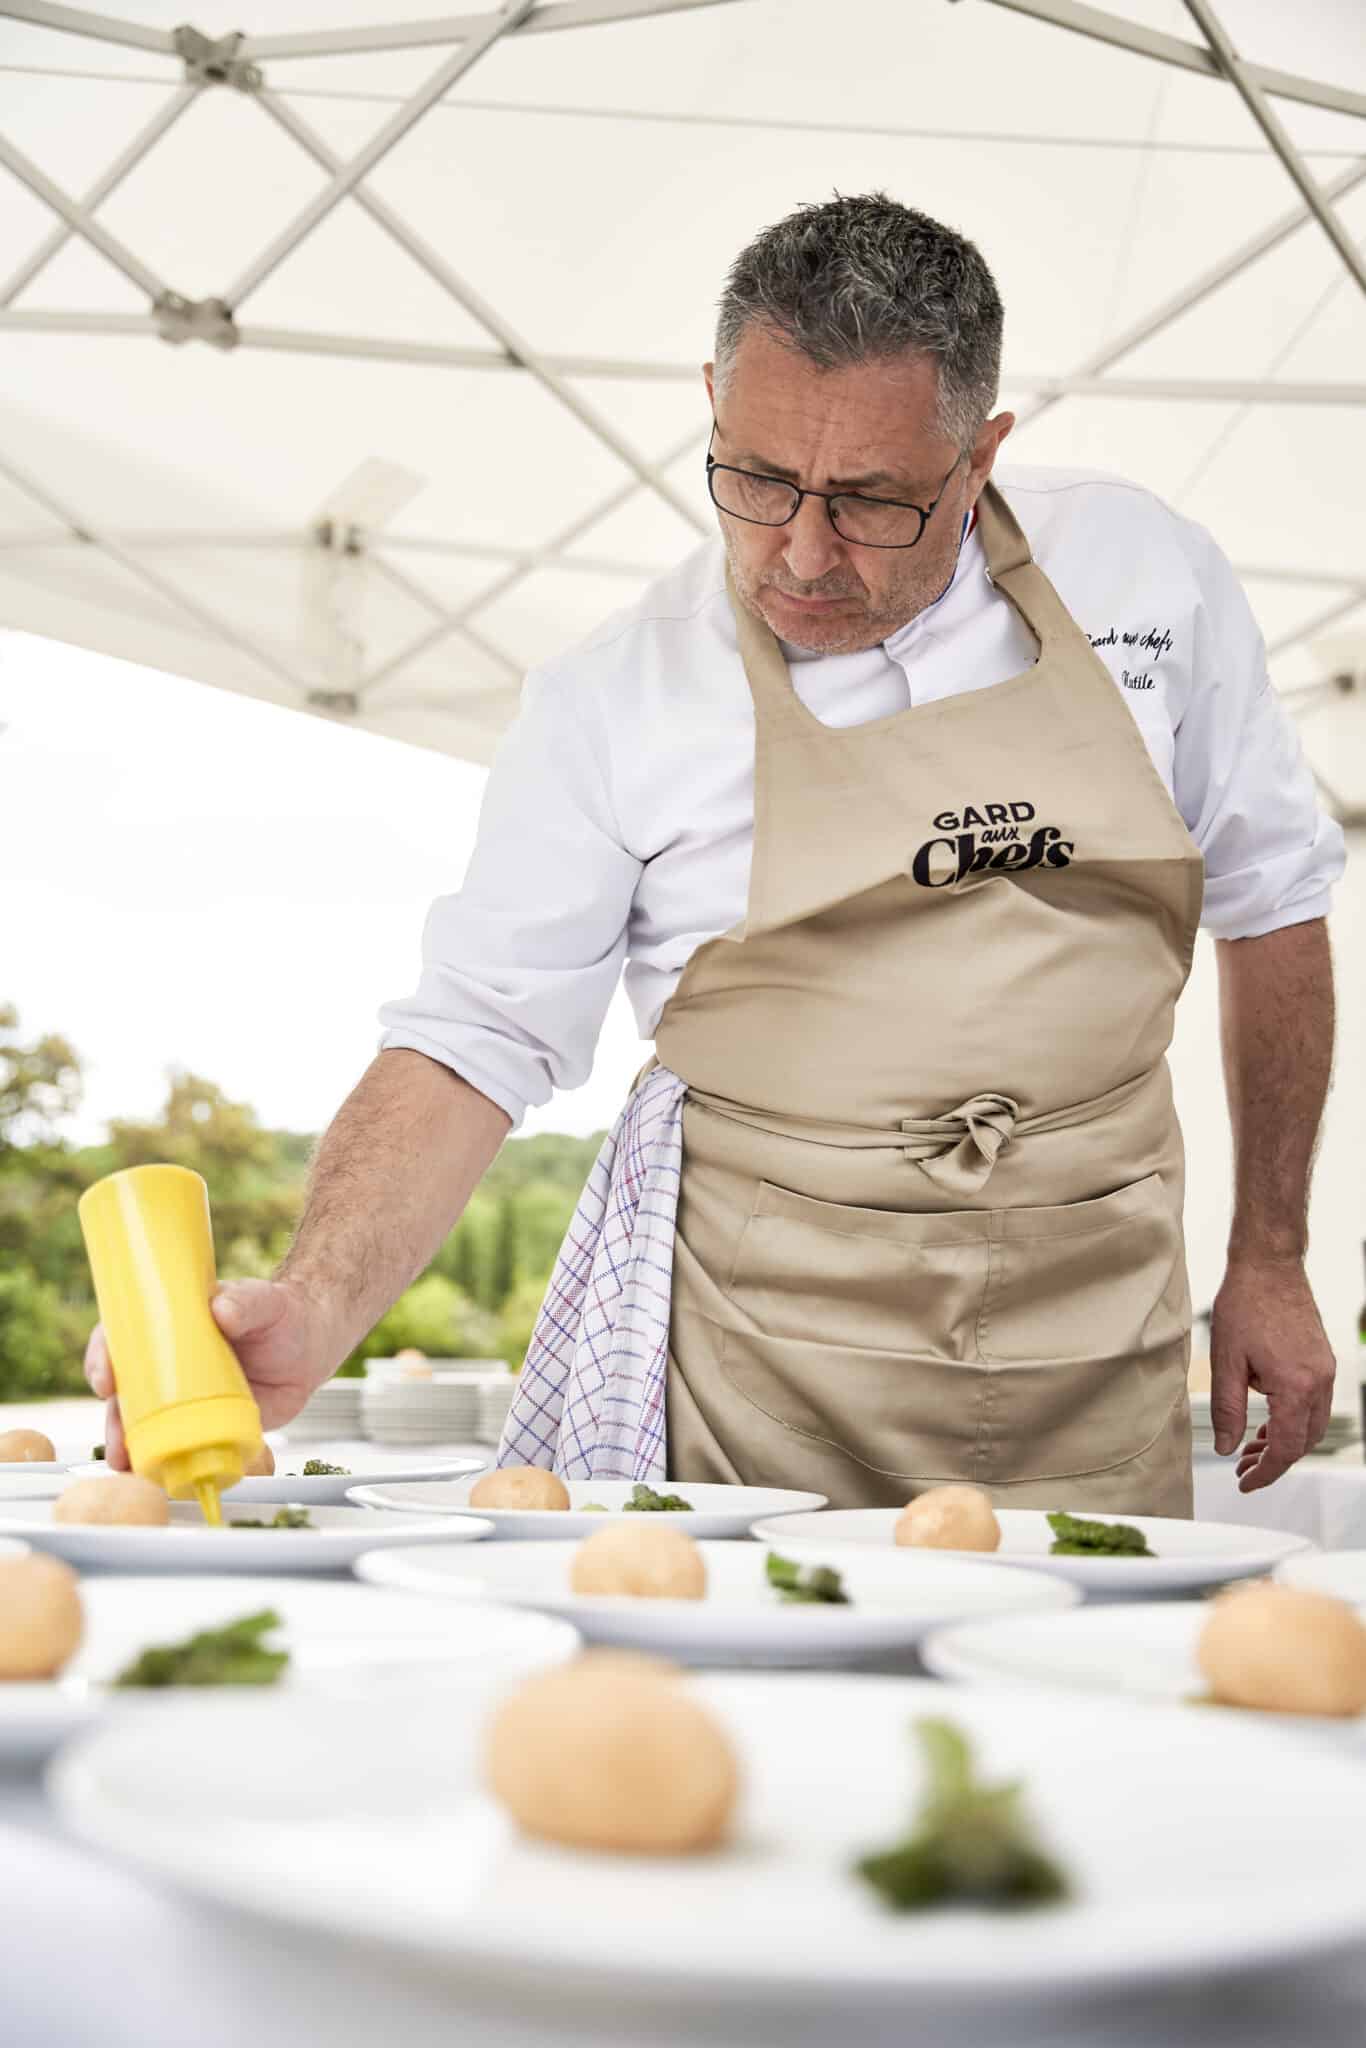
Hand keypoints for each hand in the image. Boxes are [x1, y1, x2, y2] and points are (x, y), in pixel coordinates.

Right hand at [83, 1278, 340, 1470]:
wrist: (311, 1347)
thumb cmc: (280, 1315)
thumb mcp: (263, 1302)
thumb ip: (245, 1302)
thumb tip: (222, 1309)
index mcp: (167, 1326)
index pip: (121, 1338)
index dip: (104, 1357)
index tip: (106, 1379)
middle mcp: (167, 1364)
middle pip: (125, 1390)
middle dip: (113, 1417)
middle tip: (116, 1438)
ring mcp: (184, 1396)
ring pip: (144, 1423)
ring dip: (130, 1446)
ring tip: (127, 1465)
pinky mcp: (206, 1423)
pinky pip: (178, 1444)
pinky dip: (165, 1461)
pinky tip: (158, 1477)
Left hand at [1208, 1258, 1335, 1491]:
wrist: (1269, 1266)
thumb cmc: (1245, 1305)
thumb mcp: (1226, 1362)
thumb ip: (1227, 1410)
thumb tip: (1227, 1449)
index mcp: (1296, 1387)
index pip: (1286, 1448)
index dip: (1266, 1472)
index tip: (1245, 1483)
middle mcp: (1319, 1382)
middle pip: (1304, 1442)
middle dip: (1275, 1460)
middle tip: (1243, 1467)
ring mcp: (1325, 1371)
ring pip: (1312, 1425)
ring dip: (1285, 1441)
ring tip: (1251, 1447)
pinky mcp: (1322, 1361)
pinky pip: (1313, 1404)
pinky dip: (1293, 1420)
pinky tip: (1267, 1419)